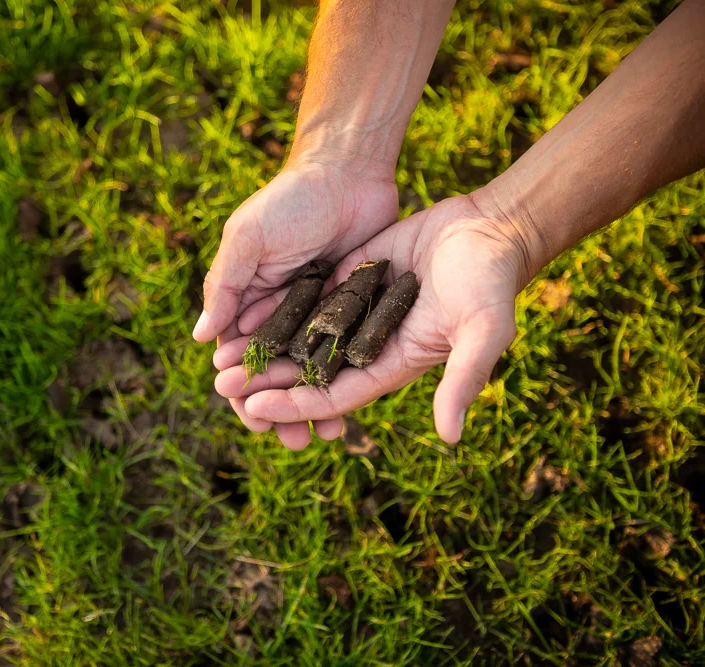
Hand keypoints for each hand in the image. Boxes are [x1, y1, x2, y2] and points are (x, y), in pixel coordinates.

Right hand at [193, 156, 398, 441]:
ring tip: (326, 435)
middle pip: (276, 373)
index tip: (253, 420)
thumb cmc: (290, 199)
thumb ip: (225, 286)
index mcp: (247, 299)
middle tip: (291, 442)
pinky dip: (346, 380)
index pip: (238, 357)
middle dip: (279, 408)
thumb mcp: (248, 237)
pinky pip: (347, 352)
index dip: (243, 391)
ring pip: (312, 370)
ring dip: (314, 403)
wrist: (348, 169)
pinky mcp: (354, 308)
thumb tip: (199, 340)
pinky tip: (356, 406)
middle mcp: (281, 312)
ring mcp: (319, 313)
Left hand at [212, 193, 531, 447]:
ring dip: (264, 346)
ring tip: (221, 354)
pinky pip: (307, 299)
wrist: (491, 228)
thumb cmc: (491, 283)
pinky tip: (242, 310)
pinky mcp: (352, 278)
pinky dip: (277, 307)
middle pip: (307, 371)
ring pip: (300, 336)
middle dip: (266, 380)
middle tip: (221, 383)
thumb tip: (451, 438)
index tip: (252, 406)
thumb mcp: (483, 332)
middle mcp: (369, 344)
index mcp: (392, 365)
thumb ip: (462, 381)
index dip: (294, 403)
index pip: (334, 395)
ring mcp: (358, 311)